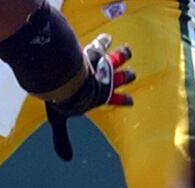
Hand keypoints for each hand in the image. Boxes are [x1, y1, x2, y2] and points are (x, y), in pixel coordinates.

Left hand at [45, 34, 133, 160]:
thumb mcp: (61, 119)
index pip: (113, 100)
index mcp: (99, 97)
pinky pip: (101, 45)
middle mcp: (104, 81)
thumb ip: (62, 138)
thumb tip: (65, 158)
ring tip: (128, 50)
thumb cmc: (67, 101)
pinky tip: (107, 36)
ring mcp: (101, 66)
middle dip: (125, 77)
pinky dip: (104, 41)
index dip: (122, 101)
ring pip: (115, 60)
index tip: (132, 103)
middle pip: (118, 79)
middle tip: (133, 74)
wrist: (69, 82)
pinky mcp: (95, 53)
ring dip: (122, 55)